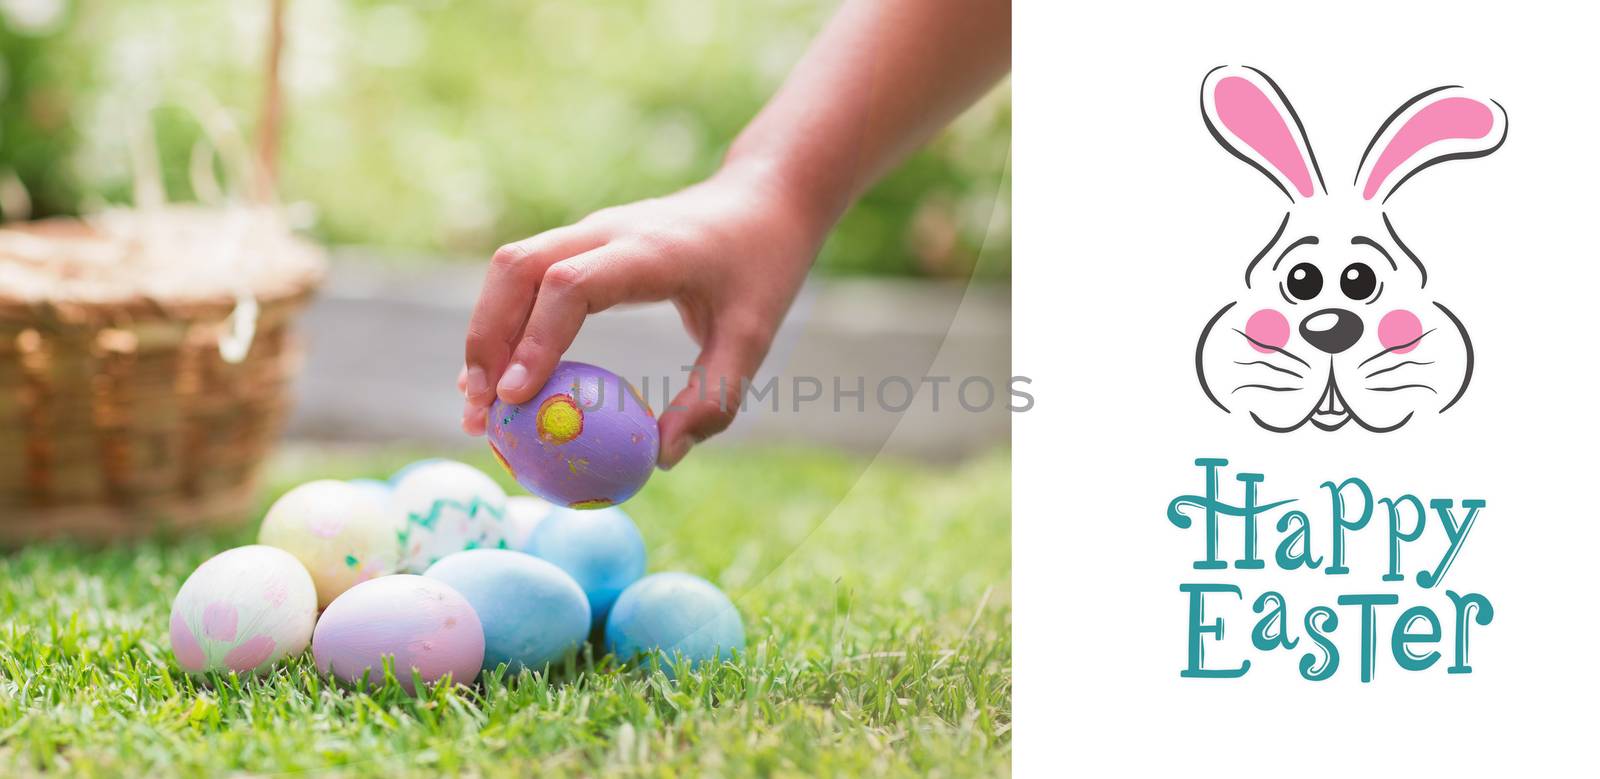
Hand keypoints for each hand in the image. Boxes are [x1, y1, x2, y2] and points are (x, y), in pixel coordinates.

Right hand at [460, 163, 822, 467]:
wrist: (761, 199)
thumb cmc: (761, 266)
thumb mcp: (755, 334)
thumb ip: (715, 395)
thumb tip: (662, 457)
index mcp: (648, 250)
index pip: (571, 285)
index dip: (536, 338)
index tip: (517, 397)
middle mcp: (605, 231)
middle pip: (517, 269)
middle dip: (487, 339)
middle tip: (480, 411)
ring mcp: (588, 231)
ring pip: (510, 269)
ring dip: (485, 333)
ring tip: (477, 406)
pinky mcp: (580, 243)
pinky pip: (525, 277)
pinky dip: (502, 323)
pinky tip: (498, 380)